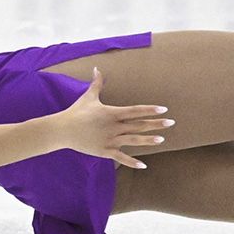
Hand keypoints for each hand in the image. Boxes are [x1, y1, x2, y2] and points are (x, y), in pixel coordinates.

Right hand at [54, 67, 171, 168]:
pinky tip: (144, 165)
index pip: (135, 110)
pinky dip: (133, 162)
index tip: (163, 109)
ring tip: (162, 139)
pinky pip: (121, 158)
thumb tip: (97, 68)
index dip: (150, 110)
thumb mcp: (88, 96)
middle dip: (156, 124)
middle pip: (139, 125)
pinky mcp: (105, 151)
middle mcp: (114, 126)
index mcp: (111, 113)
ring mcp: (110, 140)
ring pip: (133, 140)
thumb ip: (97, 83)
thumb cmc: (76, 112)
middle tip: (171, 122)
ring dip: (148, 140)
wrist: (62, 130)